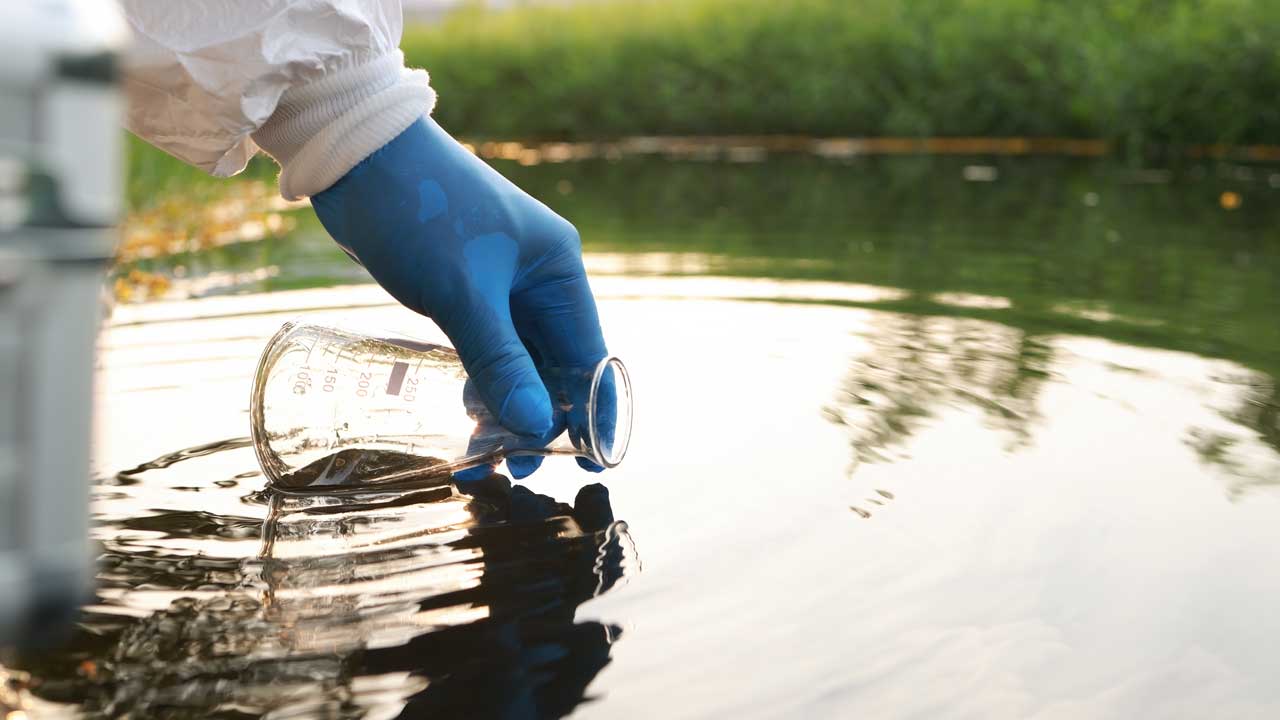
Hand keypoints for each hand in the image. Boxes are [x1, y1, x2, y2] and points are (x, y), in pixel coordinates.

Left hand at [312, 117, 607, 477]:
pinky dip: (479, 382)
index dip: (593, 411)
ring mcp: (500, 285)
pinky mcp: (463, 290)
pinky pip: (484, 349)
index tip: (588, 462)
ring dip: (505, 406)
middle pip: (554, 366)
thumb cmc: (419, 211)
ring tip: (480, 453)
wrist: (356, 156)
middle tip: (510, 466)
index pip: (590, 355)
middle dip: (538, 418)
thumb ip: (500, 362)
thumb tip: (536, 427)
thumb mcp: (463, 293)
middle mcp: (538, 279)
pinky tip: (464, 415)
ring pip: (517, 362)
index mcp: (558, 269)